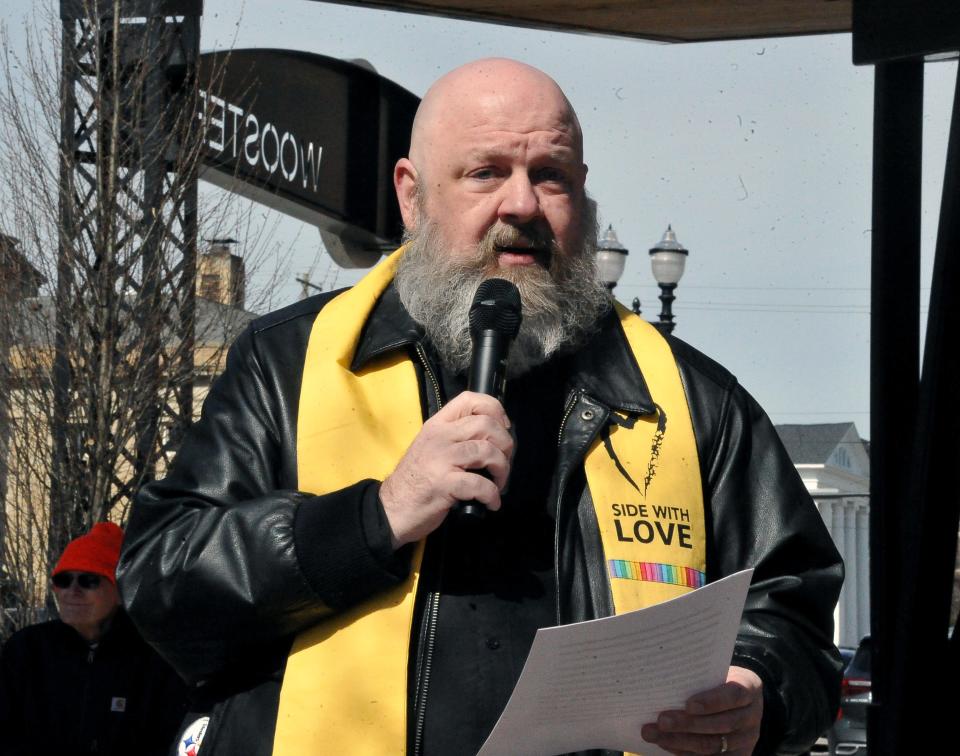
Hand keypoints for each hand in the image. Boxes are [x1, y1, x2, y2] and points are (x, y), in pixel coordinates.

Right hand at [380, 391, 512, 547]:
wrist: (391, 508)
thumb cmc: (415, 480)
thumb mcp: (431, 448)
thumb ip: (454, 438)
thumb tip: (491, 438)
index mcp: (437, 425)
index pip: (469, 400)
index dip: (495, 409)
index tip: (503, 428)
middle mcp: (440, 437)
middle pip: (486, 424)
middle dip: (505, 444)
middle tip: (503, 461)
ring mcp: (441, 459)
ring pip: (487, 451)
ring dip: (502, 469)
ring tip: (498, 482)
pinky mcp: (444, 484)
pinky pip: (480, 484)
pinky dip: (492, 494)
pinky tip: (491, 502)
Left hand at [641, 666, 762, 754]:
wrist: (740, 701)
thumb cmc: (719, 680)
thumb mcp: (715, 672)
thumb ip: (698, 677)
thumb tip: (661, 681)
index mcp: (749, 687)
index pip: (734, 695)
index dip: (712, 701)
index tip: (688, 704)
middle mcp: (752, 716)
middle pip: (722, 724)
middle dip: (688, 725)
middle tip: (661, 721)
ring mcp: (746, 739)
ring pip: (713, 745)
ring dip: (680, 741)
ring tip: (654, 734)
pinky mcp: (737, 755)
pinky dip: (684, 752)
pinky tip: (665, 744)